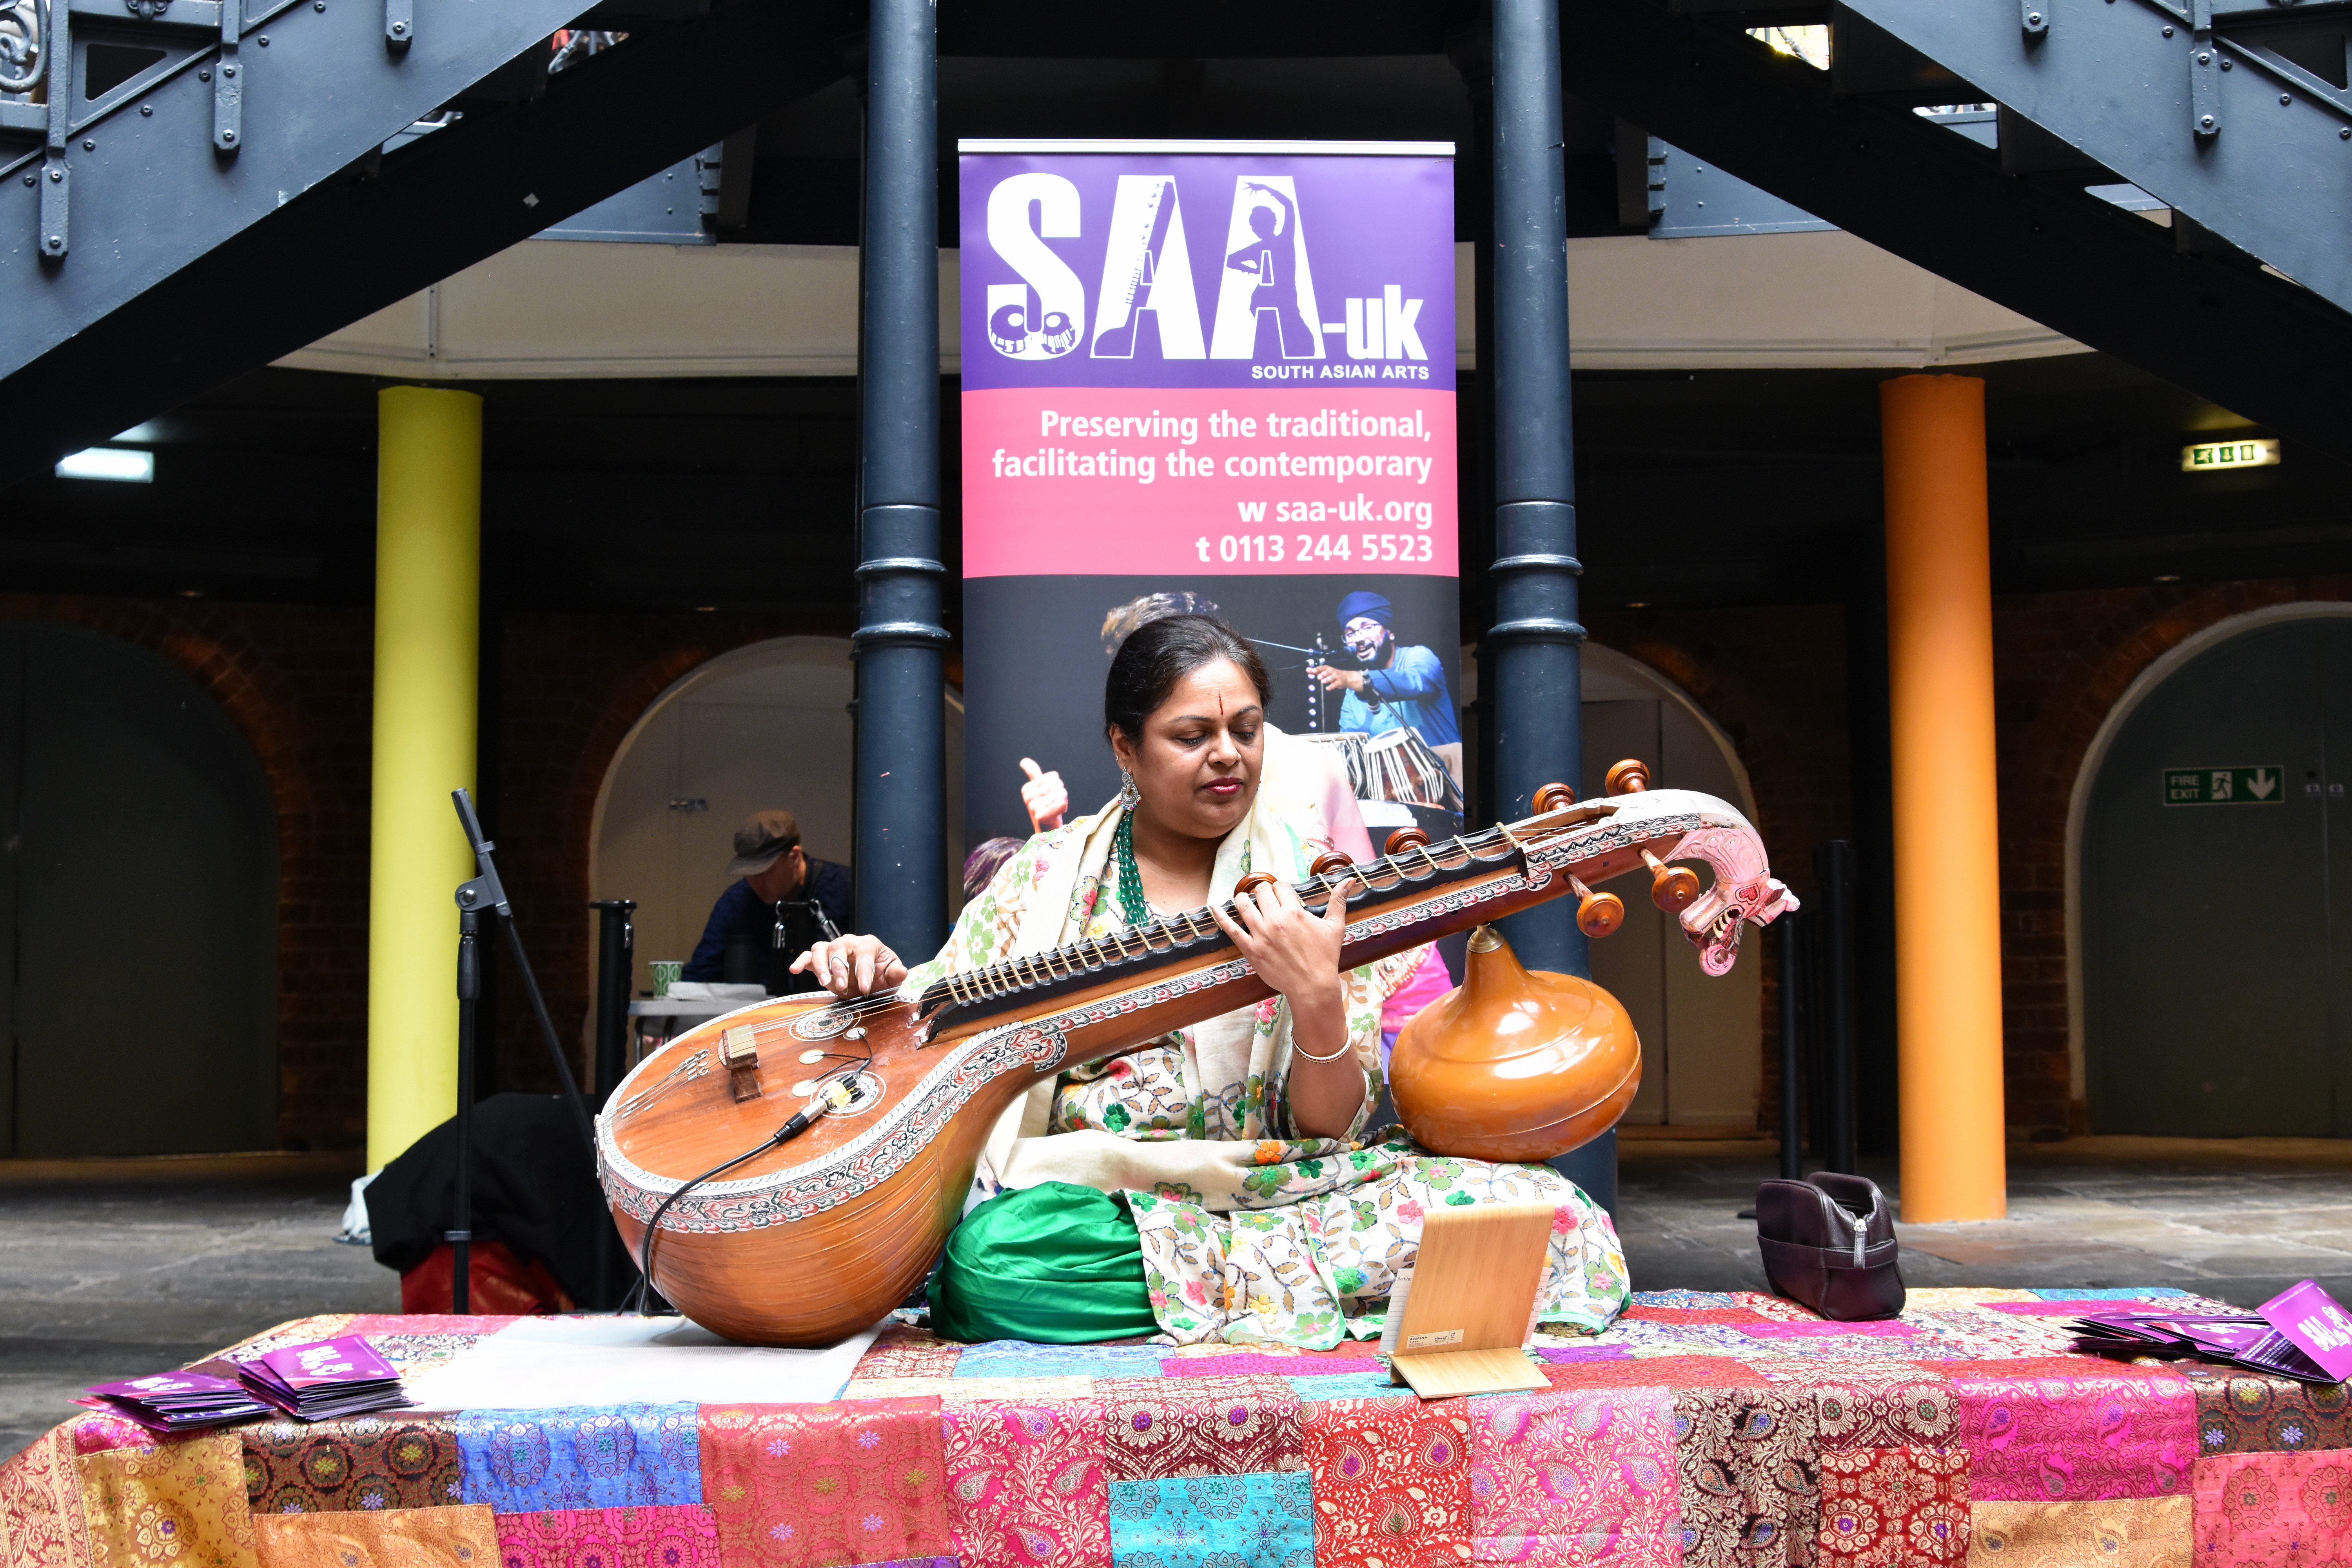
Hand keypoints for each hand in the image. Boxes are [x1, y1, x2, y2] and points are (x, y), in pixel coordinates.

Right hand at [787, 934, 906, 997]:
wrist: (870, 981)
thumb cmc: (881, 975)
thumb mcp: (892, 976)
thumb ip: (896, 974)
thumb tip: (901, 972)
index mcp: (869, 945)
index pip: (864, 954)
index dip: (864, 972)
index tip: (865, 989)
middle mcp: (849, 943)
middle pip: (839, 947)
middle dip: (840, 968)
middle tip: (843, 986)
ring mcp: (833, 951)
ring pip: (821, 949)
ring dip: (822, 966)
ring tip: (825, 983)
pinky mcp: (820, 961)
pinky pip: (808, 957)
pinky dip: (801, 961)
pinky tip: (795, 969)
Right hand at [1019, 757, 1066, 831]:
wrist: (1047, 828)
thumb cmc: (1045, 807)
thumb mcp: (1039, 789)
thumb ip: (1033, 774)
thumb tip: (1024, 760)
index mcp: (1027, 788)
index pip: (1054, 776)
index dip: (1057, 785)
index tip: (1051, 795)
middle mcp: (1028, 797)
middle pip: (1058, 784)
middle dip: (1061, 793)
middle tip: (1055, 802)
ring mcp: (1033, 807)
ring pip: (1061, 793)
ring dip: (1063, 801)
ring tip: (1056, 808)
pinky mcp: (1040, 816)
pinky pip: (1061, 803)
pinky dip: (1064, 807)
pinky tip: (1057, 813)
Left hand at [1210, 877, 1346, 1010]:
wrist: (1312, 986)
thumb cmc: (1325, 957)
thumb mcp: (1335, 927)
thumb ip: (1338, 901)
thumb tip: (1350, 879)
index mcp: (1294, 912)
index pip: (1279, 886)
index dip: (1280, 888)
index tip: (1282, 894)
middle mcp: (1275, 920)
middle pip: (1261, 892)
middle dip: (1263, 891)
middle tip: (1265, 897)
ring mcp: (1260, 935)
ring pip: (1244, 905)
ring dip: (1243, 898)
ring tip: (1244, 898)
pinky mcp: (1250, 950)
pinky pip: (1231, 929)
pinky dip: (1221, 916)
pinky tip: (1215, 907)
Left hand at [1313, 666, 1364, 693]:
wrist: (1346, 677)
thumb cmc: (1332, 674)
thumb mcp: (1325, 672)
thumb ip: (1316, 671)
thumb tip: (1307, 669)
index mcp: (1327, 668)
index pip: (1322, 668)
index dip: (1317, 669)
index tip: (1312, 670)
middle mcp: (1332, 671)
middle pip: (1327, 672)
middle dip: (1323, 674)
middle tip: (1318, 677)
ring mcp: (1336, 677)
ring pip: (1331, 678)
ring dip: (1327, 679)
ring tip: (1322, 681)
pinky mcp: (1339, 682)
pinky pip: (1335, 684)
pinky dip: (1331, 686)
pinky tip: (1327, 688)